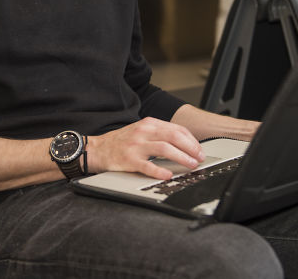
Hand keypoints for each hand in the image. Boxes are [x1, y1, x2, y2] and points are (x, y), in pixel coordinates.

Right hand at [85, 117, 204, 179]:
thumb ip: (159, 134)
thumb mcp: (141, 131)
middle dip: (191, 148)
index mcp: (149, 123)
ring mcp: (136, 146)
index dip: (191, 140)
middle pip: (173, 136)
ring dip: (182, 157)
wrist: (97, 149)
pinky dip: (160, 171)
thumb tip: (184, 143)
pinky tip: (168, 175)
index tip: (199, 150)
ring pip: (164, 149)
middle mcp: (143, 132)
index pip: (176, 129)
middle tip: (199, 158)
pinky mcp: (129, 160)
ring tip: (191, 165)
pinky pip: (148, 166)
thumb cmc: (122, 141)